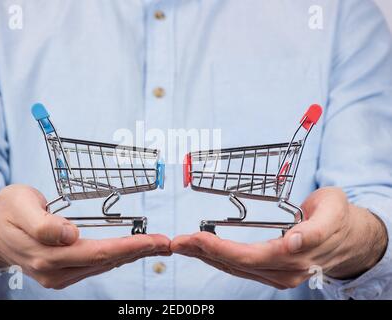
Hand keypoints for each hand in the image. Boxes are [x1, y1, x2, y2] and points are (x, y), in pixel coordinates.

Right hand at [0, 184, 170, 288]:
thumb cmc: (6, 210)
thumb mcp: (20, 205)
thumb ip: (44, 223)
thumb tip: (70, 235)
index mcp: (46, 255)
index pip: (97, 252)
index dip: (129, 246)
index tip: (154, 241)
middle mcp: (54, 271)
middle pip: (106, 261)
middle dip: (139, 251)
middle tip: (167, 243)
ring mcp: (58, 276)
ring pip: (103, 265)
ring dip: (131, 255)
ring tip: (156, 245)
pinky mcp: (61, 273)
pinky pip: (95, 265)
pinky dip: (116, 256)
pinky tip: (130, 250)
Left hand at [171, 187, 387, 288]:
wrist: (350, 237)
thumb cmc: (338, 217)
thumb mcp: (333, 211)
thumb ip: (316, 228)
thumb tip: (296, 242)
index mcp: (297, 256)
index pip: (249, 256)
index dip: (220, 249)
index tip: (196, 238)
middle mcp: (284, 272)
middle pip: (235, 265)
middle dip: (203, 253)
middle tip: (178, 241)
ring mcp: (278, 275)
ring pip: (234, 268)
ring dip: (206, 257)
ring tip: (182, 245)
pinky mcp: (273, 272)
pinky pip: (240, 267)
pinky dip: (218, 258)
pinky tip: (203, 250)